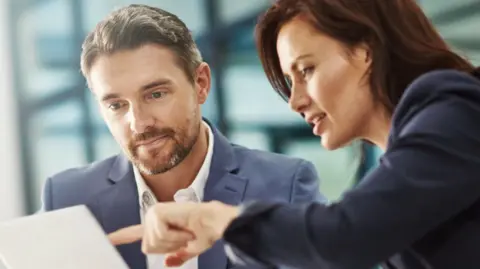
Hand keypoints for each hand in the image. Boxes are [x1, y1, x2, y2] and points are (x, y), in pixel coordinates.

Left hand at [108, 201, 239, 266]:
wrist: (215, 222)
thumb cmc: (205, 232)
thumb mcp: (188, 250)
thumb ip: (176, 256)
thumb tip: (167, 263)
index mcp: (158, 226)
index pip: (134, 233)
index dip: (119, 237)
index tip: (106, 238)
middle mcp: (153, 217)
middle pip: (148, 247)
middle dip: (168, 247)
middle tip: (183, 237)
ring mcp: (154, 214)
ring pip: (154, 243)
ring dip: (174, 241)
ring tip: (185, 232)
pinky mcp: (158, 213)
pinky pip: (160, 235)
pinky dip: (175, 236)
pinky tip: (183, 228)